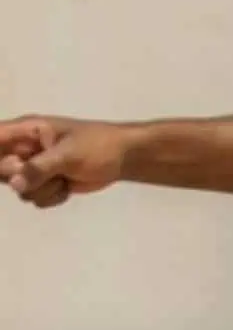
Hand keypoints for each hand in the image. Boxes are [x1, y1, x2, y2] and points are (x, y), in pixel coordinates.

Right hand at [0, 115, 127, 207]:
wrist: (124, 159)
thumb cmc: (98, 146)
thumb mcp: (68, 154)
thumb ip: (39, 168)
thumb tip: (15, 184)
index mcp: (25, 131)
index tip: (13, 166)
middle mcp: (25, 149)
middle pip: (1, 171)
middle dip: (21, 176)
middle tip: (46, 171)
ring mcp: (35, 168)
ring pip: (18, 188)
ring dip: (42, 189)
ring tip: (63, 177)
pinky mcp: (46, 183)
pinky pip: (35, 198)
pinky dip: (52, 197)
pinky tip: (67, 187)